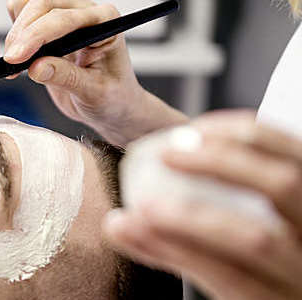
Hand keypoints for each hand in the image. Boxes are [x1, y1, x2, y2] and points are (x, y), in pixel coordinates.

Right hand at [4, 0, 187, 145]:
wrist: (112, 106)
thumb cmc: (114, 97)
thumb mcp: (94, 93)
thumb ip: (67, 77)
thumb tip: (37, 68)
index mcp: (105, 23)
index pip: (65, 19)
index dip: (37, 35)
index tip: (18, 56)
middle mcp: (87, 14)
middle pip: (43, 6)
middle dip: (23, 33)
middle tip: (12, 61)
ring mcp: (67, 17)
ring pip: (30, 6)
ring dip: (17, 32)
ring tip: (16, 63)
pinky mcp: (50, 27)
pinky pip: (24, 15)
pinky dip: (15, 33)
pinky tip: (19, 57)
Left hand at [104, 110, 301, 299]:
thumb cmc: (266, 264)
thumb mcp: (264, 223)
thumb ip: (232, 195)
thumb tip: (169, 155)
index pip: (293, 154)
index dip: (242, 134)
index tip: (194, 130)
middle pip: (282, 184)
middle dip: (220, 161)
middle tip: (166, 154)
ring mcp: (298, 276)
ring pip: (253, 238)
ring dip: (188, 215)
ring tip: (140, 205)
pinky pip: (223, 277)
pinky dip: (169, 251)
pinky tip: (128, 232)